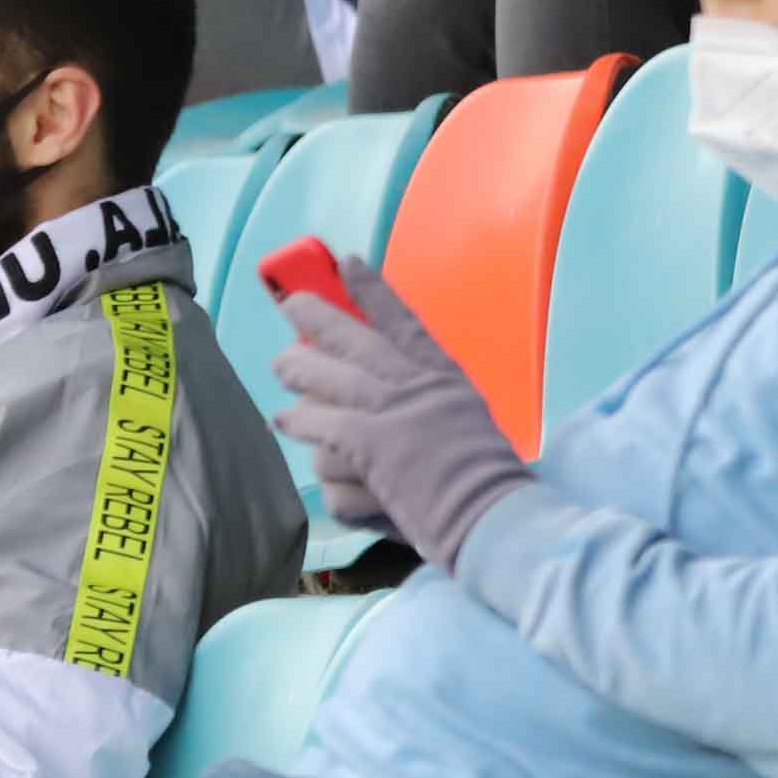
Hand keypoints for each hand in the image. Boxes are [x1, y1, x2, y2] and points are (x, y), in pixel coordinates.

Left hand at [268, 263, 534, 569]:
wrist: (495, 514)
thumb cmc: (488, 484)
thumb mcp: (469, 430)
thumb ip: (432, 411)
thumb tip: (392, 411)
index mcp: (445, 379)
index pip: (404, 322)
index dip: (373, 290)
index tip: (349, 262)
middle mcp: (415, 387)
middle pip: (355, 340)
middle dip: (319, 318)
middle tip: (293, 306)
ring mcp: (391, 414)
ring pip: (328, 378)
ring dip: (300, 371)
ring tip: (282, 366)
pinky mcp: (370, 444)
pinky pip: (323, 425)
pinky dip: (303, 423)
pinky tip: (284, 420)